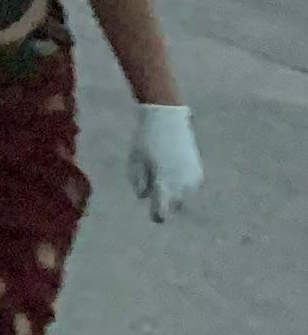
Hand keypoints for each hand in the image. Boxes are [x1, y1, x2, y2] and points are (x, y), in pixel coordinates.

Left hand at [131, 103, 200, 220]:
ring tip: (162, 173)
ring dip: (174, 192)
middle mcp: (182, 186)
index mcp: (165, 185)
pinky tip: (172, 169)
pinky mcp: (199, 171)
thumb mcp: (135, 161)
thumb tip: (144, 196)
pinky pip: (190, 186)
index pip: (162, 212)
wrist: (168, 119)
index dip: (156, 215)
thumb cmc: (146, 140)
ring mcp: (193, 179)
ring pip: (183, 196)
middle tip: (155, 186)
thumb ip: (139, 182)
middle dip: (165, 202)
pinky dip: (182, 183)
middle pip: (174, 206)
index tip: (153, 214)